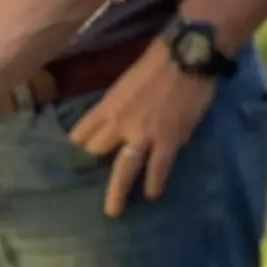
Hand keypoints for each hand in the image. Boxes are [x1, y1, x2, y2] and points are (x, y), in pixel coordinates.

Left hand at [67, 44, 216, 217]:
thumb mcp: (129, 79)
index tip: (77, 155)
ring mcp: (144, 134)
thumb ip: (121, 103)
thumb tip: (121, 120)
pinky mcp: (169, 141)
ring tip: (114, 211)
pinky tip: (152, 195)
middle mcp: (120, 122)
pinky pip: (157, 169)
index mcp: (108, 104)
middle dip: (94, 164)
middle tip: (92, 180)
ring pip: (122, 170)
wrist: (188, 55)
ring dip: (117, 193)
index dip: (79, 144)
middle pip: (97, 150)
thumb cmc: (159, 60)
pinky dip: (154, 183)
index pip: (83, 131)